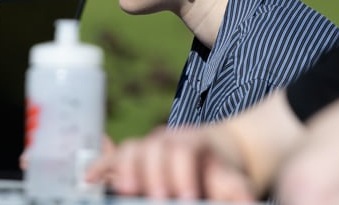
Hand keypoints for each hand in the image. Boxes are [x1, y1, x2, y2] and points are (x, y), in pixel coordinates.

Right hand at [86, 126, 254, 201]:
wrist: (215, 150)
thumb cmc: (221, 171)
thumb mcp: (235, 180)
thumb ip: (238, 192)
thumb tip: (247, 204)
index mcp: (193, 143)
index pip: (182, 151)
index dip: (181, 175)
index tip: (187, 197)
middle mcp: (167, 140)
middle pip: (153, 147)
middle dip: (153, 174)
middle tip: (158, 198)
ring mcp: (148, 146)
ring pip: (132, 149)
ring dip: (126, 168)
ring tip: (126, 190)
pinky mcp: (133, 158)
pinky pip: (113, 156)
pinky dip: (101, 165)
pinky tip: (92, 179)